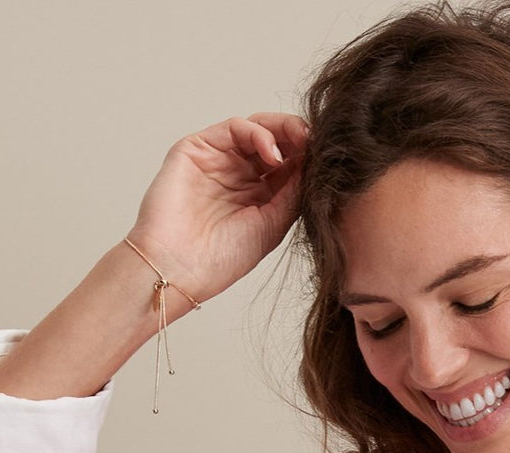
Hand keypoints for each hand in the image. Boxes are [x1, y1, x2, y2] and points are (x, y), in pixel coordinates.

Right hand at [125, 112, 309, 305]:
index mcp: (258, 196)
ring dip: (283, 130)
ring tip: (301, 142)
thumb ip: (293, 193)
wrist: (179, 268)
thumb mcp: (272, 225)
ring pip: (256, 129)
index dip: (309, 158)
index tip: (330, 158)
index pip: (289, 165)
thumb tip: (316, 164)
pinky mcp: (197, 148)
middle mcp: (238, 174)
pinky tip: (273, 153)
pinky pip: (234, 128)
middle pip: (274, 142)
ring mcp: (218, 160)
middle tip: (317, 141)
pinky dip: (258, 133)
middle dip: (298, 138)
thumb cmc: (221, 259)